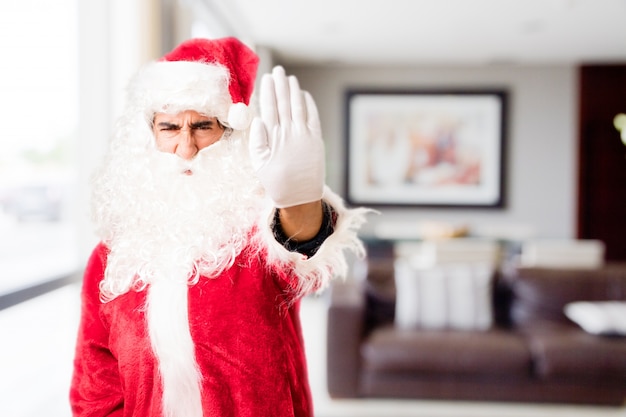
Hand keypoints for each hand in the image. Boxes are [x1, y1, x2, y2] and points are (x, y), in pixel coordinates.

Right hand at [249, 66, 324, 207]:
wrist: (300, 196)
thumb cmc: (277, 181)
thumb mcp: (259, 164)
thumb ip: (257, 140)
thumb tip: (259, 119)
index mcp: (273, 137)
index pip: (269, 108)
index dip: (268, 91)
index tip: (266, 79)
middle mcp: (289, 132)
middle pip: (284, 103)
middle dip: (280, 85)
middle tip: (278, 71)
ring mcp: (304, 135)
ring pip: (298, 106)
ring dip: (294, 91)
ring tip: (290, 78)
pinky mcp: (316, 140)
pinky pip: (313, 117)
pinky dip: (309, 104)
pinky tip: (304, 95)